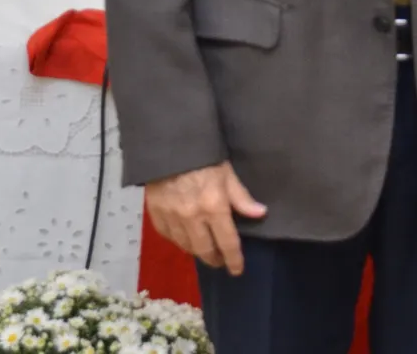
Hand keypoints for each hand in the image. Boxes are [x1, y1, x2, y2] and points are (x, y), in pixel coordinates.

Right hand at [145, 161, 267, 274]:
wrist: (167, 145)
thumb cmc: (202, 157)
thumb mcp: (227, 173)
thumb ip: (241, 197)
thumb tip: (260, 213)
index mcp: (214, 207)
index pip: (227, 243)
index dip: (234, 260)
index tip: (237, 269)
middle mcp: (192, 218)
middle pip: (205, 250)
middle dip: (215, 259)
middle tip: (220, 260)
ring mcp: (172, 218)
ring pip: (186, 246)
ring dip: (197, 251)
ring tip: (204, 248)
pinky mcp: (156, 215)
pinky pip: (169, 237)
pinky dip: (179, 240)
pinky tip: (185, 237)